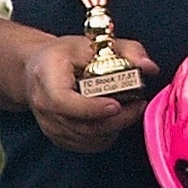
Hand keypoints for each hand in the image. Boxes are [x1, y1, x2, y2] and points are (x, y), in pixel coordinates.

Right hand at [16, 26, 154, 150]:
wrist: (39, 69)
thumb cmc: (67, 55)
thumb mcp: (96, 42)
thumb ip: (127, 50)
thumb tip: (149, 67)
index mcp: (46, 74)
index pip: (63, 101)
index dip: (91, 108)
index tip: (116, 105)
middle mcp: (42, 103)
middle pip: (81, 125)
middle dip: (115, 120)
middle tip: (138, 105)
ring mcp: (48, 124)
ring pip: (87, 138)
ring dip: (114, 128)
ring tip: (130, 109)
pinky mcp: (58, 138)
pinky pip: (87, 145)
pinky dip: (106, 135)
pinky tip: (115, 119)